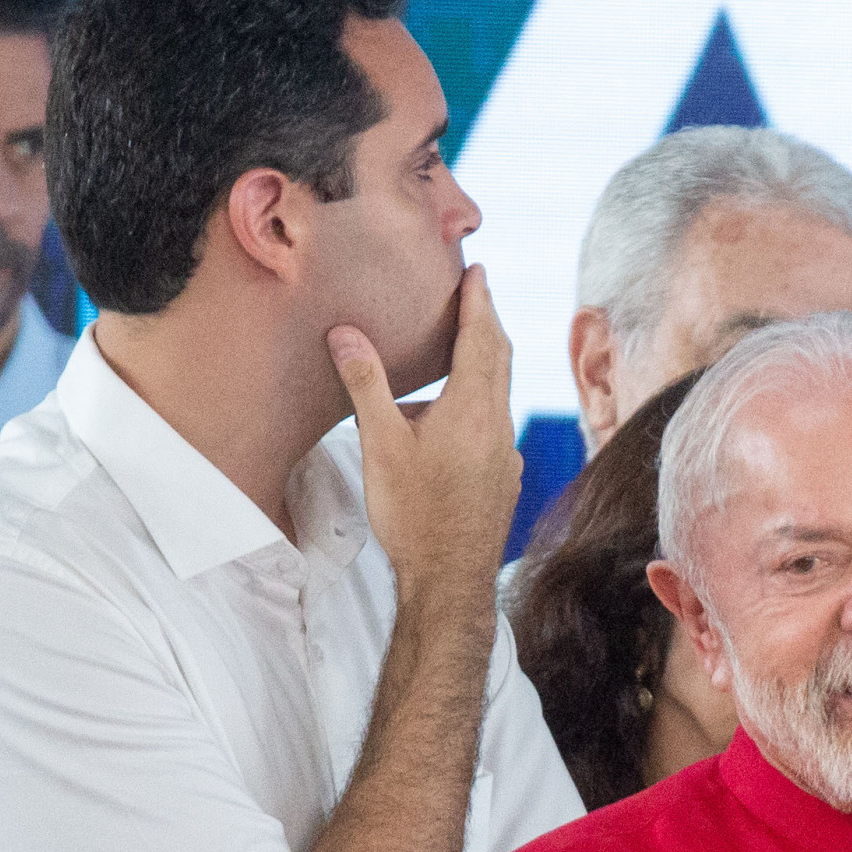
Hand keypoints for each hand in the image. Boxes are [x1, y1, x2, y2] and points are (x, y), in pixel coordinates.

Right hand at [327, 264, 520, 598]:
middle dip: (486, 323)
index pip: (481, 337)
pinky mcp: (504, 479)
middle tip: (475, 294)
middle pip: (499, 360)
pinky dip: (479, 403)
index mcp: (473, 409)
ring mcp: (506, 455)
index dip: (478, 300)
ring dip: (482, 364)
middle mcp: (499, 426)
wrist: (450, 580)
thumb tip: (345, 333)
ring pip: (498, 394)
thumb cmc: (414, 514)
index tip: (477, 270)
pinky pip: (494, 425)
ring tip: (459, 349)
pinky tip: (454, 418)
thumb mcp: (381, 444)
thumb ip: (366, 384)